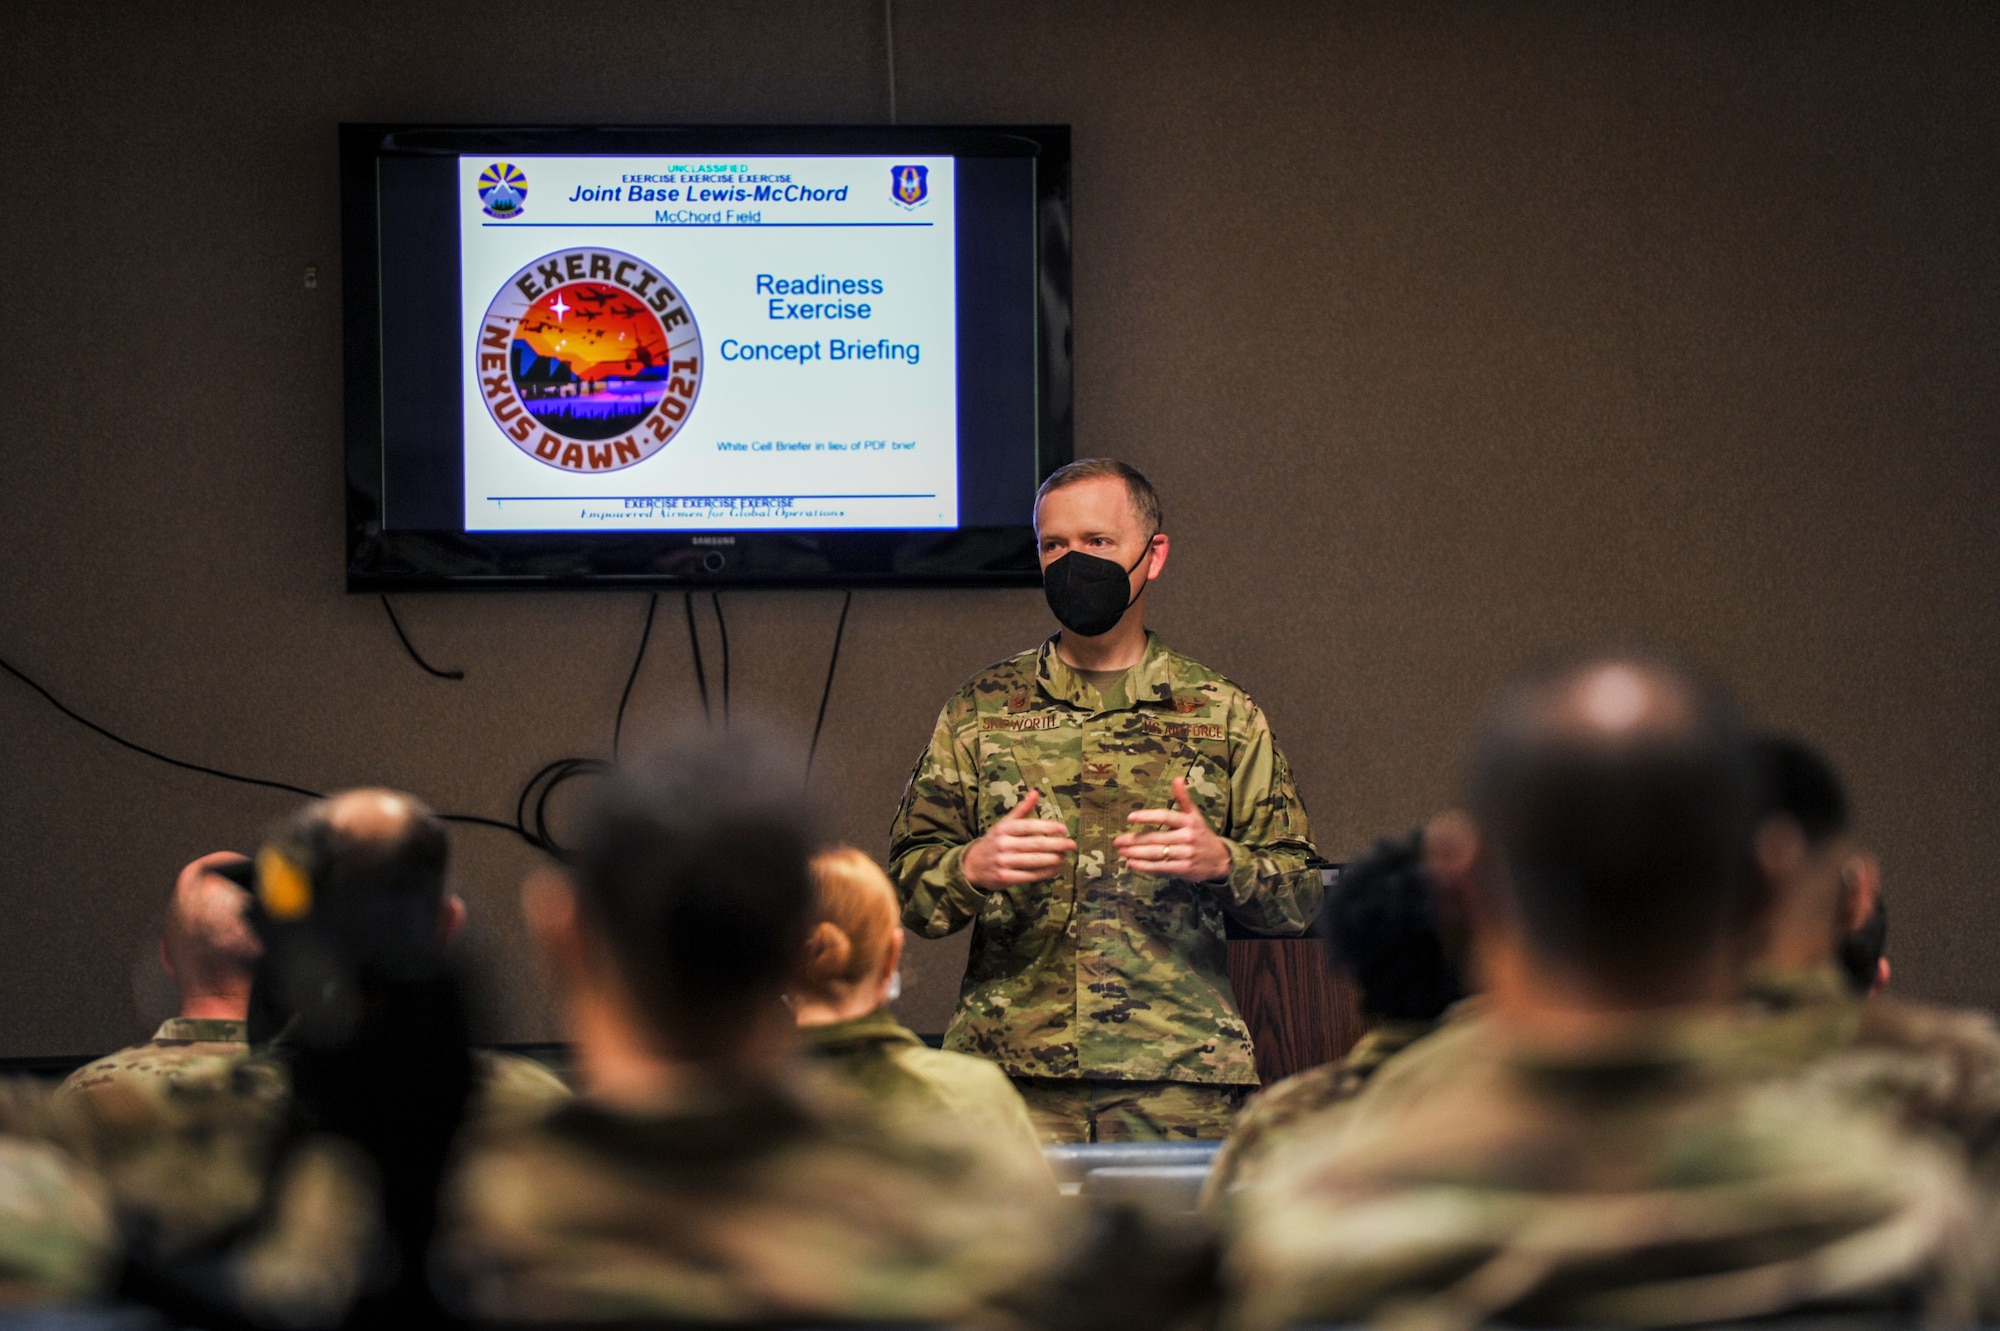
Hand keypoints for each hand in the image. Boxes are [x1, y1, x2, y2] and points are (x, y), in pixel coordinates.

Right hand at [962, 790, 1076, 890]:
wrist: (972, 865)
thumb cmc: (994, 841)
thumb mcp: (1004, 824)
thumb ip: (1022, 809)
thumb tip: (1036, 792)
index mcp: (1004, 829)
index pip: (1028, 826)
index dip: (1047, 827)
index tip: (1063, 829)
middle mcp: (1003, 844)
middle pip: (1034, 844)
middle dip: (1056, 845)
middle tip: (1072, 844)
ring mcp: (1003, 862)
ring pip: (1034, 861)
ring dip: (1053, 859)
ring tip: (1065, 856)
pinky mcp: (1005, 878)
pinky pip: (1030, 876)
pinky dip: (1045, 872)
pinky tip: (1055, 868)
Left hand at [1115, 777, 1233, 882]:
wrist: (1221, 860)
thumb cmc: (1201, 834)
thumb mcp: (1194, 815)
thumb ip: (1183, 798)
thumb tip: (1178, 778)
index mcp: (1189, 821)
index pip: (1166, 816)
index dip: (1148, 816)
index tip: (1130, 817)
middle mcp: (1188, 836)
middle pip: (1157, 837)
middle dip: (1135, 840)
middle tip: (1117, 841)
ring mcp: (1187, 854)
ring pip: (1157, 853)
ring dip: (1136, 853)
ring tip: (1121, 851)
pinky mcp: (1185, 869)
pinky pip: (1162, 867)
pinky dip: (1145, 866)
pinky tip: (1132, 864)